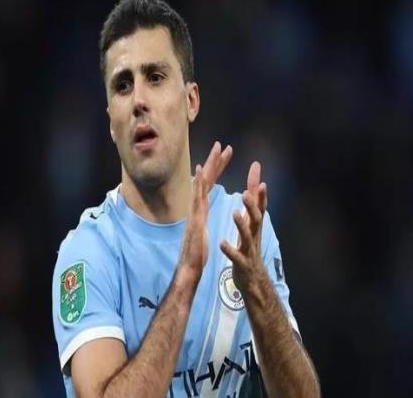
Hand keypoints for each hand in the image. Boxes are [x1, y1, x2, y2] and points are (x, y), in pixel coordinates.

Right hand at [179, 142, 231, 278]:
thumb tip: (202, 212)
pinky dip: (197, 182)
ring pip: (202, 184)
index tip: (224, 155)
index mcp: (201, 209)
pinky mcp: (195, 218)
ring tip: (216, 149)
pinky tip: (200, 170)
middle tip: (222, 145)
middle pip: (206, 180)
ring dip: (208, 166)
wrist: (190, 268)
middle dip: (215, 162)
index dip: (216, 170)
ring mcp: (194, 211)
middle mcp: (197, 207)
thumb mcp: (202, 231)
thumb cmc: (197, 253)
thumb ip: (201, 220)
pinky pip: (197, 197)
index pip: (210, 185)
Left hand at [219, 161, 267, 291]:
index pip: (258, 205)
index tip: (256, 170)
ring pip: (247, 236)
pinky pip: (236, 256)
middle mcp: (254, 236)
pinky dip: (230, 250)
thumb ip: (252, 206)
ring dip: (241, 224)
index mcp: (254, 226)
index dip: (258, 188)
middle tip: (245, 192)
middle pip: (256, 218)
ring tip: (234, 212)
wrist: (253, 281)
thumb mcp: (252, 227)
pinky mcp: (242, 264)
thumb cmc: (250, 250)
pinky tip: (221, 243)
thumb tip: (259, 184)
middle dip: (252, 205)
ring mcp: (249, 250)